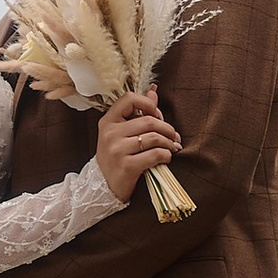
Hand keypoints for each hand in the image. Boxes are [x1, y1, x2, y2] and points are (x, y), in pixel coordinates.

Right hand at [96, 84, 183, 204]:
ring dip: (169, 143)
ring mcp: (117, 150)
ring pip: (154, 138)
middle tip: (174, 136)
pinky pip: (155, 155)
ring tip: (172, 147)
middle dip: (167, 128)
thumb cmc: (116, 157)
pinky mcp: (126, 166)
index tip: (157, 115)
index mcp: (108, 121)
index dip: (148, 104)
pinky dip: (166, 155)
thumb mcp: (120, 133)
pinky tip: (166, 158)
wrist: (103, 187)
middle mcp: (110, 133)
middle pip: (149, 121)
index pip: (129, 99)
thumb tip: (153, 90)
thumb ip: (137, 111)